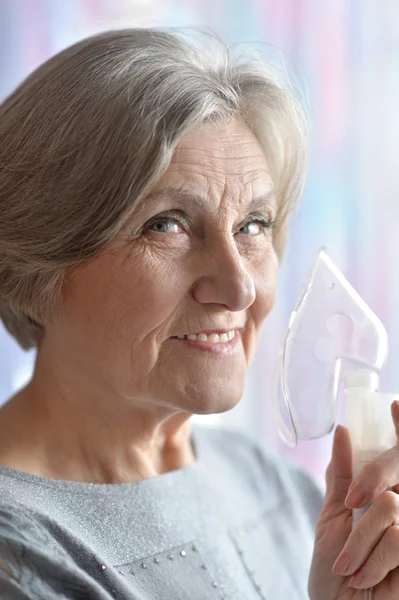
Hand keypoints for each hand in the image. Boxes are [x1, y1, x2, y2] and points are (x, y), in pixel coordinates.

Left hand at [308, 401, 398, 598]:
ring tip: (350, 566)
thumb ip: (342, 477)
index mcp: (387, 495)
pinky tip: (364, 577)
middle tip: (352, 502)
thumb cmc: (336, 572)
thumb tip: (344, 432)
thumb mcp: (333, 519)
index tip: (396, 403)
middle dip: (374, 475)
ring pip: (390, 504)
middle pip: (397, 465)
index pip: (398, 456)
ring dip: (360, 539)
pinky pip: (397, 534)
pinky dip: (371, 556)